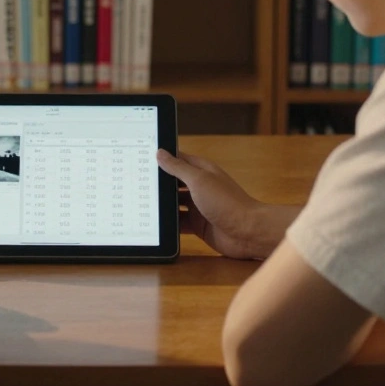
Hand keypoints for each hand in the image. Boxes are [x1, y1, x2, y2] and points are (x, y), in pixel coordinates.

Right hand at [156, 149, 295, 259]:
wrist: (248, 232)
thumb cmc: (227, 202)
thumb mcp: (199, 180)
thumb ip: (178, 168)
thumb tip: (160, 153)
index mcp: (201, 171)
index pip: (177, 160)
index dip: (162, 159)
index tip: (142, 159)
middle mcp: (200, 187)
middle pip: (173, 183)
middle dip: (158, 184)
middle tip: (136, 183)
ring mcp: (199, 207)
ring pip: (175, 204)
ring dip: (162, 205)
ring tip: (142, 204)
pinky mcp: (198, 225)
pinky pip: (179, 223)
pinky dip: (169, 224)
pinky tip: (156, 224)